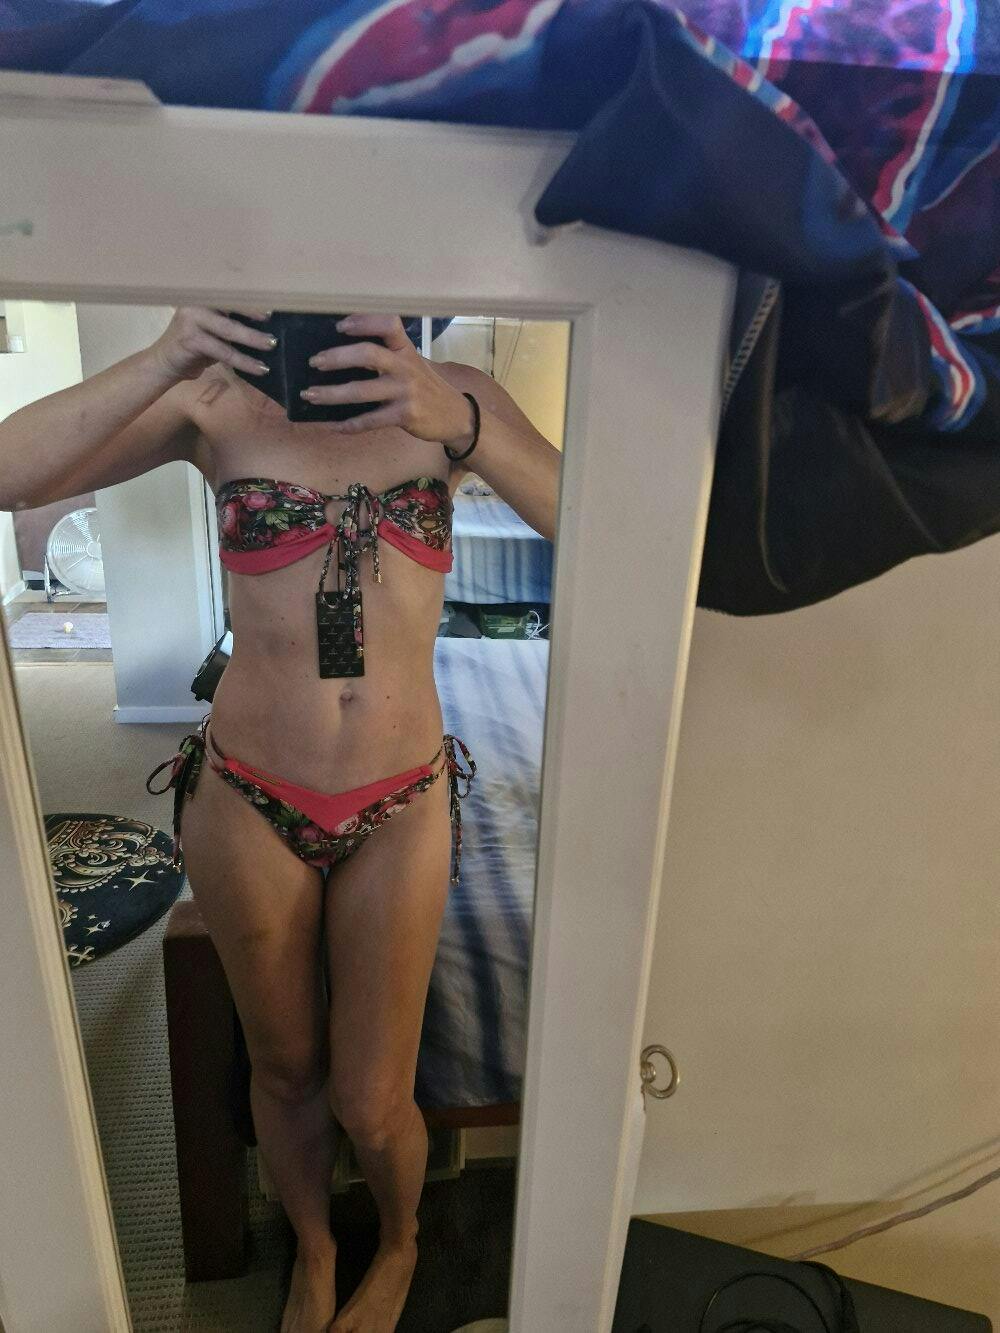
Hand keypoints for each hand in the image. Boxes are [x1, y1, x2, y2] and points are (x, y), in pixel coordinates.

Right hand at [150, 306, 277, 381]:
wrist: (163, 365)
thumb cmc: (193, 348)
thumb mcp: (213, 332)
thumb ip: (230, 324)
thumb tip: (264, 325)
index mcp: (202, 298)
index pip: (229, 293)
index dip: (250, 296)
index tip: (271, 301)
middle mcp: (196, 303)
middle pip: (231, 305)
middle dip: (254, 311)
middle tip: (273, 318)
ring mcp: (191, 319)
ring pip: (229, 329)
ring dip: (253, 339)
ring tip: (271, 344)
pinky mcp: (191, 339)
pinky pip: (224, 351)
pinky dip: (243, 361)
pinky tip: (258, 368)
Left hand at [301, 313, 474, 443]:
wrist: (456, 416)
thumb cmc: (426, 388)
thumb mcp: (412, 364)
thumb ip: (387, 356)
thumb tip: (343, 354)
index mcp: (406, 350)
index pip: (388, 325)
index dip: (363, 322)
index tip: (340, 326)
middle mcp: (406, 367)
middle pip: (368, 354)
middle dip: (337, 357)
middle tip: (315, 362)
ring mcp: (406, 392)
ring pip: (362, 390)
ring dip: (332, 394)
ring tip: (310, 395)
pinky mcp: (406, 416)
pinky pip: (371, 420)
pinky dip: (351, 425)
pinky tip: (335, 427)